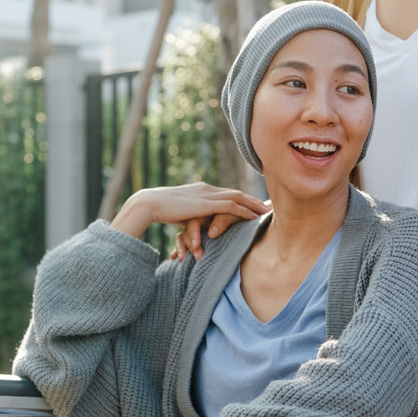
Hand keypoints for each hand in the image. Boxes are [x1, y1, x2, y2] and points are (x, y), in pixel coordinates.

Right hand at [111, 183, 270, 257]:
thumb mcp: (180, 212)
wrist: (149, 204)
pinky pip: (231, 206)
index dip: (242, 198)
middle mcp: (207, 189)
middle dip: (253, 200)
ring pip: (237, 198)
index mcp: (201, 190)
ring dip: (254, 205)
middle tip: (268, 205)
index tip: (254, 204)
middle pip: (236, 193)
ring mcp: (207, 195)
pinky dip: (245, 210)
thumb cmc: (159, 210)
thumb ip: (192, 217)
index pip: (227, 193)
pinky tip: (255, 217)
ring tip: (267, 212)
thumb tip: (196, 227)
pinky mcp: (206, 203)